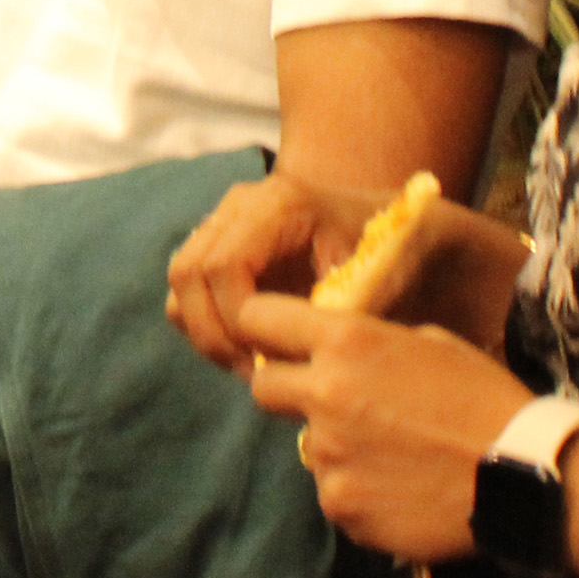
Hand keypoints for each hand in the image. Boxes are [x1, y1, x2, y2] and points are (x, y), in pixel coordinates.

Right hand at [167, 174, 525, 371]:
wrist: (398, 231)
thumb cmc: (396, 256)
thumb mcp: (380, 282)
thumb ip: (339, 315)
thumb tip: (294, 361)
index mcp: (281, 203)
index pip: (224, 265)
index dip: (236, 321)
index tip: (266, 363)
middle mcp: (242, 204)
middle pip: (188, 272)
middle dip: (214, 333)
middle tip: (255, 374)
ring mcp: (225, 221)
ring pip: (181, 282)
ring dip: (207, 331)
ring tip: (253, 366)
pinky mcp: (220, 245)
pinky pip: (189, 291)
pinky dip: (209, 325)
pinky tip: (251, 351)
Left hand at [229, 290, 542, 563]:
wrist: (524, 475)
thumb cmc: (485, 399)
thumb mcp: (430, 344)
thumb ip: (370, 345)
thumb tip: (337, 357)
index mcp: (346, 342)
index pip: (257, 317)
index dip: (262, 329)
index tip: (275, 342)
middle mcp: (324, 395)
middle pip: (262, 389)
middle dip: (289, 393)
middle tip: (336, 405)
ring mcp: (328, 457)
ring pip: (308, 449)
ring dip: (338, 450)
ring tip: (396, 458)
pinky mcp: (342, 506)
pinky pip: (335, 495)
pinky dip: (360, 494)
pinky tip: (404, 492)